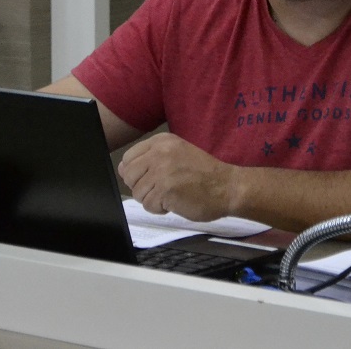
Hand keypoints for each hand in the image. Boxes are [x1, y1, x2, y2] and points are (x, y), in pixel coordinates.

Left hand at [117, 132, 236, 221]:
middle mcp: (160, 153)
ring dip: (152, 200)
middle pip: (129, 176)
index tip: (150, 178)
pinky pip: (149, 206)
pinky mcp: (166, 190)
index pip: (129, 158)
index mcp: (162, 141)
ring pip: (138, 193)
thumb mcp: (177, 154)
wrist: (228, 187)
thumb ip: (150, 158)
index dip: (136, 173)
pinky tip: (175, 202)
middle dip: (142, 187)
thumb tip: (123, 170)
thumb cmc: (204, 173)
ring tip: (172, 195)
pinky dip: (160, 209)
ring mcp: (162, 171)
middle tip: (162, 189)